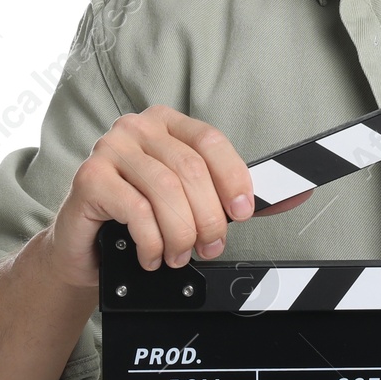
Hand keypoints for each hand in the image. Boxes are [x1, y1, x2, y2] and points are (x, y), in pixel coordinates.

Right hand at [45, 105, 313, 288]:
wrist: (86, 251)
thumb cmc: (139, 223)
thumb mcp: (190, 205)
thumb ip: (232, 197)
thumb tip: (293, 194)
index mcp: (166, 124)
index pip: (210, 140)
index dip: (233, 176)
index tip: (244, 212)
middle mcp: (136, 129)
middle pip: (190, 169)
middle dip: (209, 216)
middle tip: (211, 246)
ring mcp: (109, 149)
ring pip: (165, 190)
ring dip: (181, 232)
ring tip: (180, 255)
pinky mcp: (89, 178)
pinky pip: (136, 209)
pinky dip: (152, 240)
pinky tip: (152, 255)